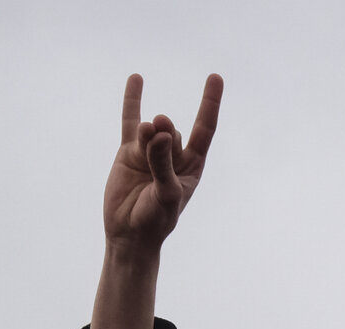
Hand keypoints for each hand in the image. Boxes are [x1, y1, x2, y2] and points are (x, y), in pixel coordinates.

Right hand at [102, 72, 221, 257]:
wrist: (129, 234)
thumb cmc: (155, 220)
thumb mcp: (166, 194)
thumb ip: (162, 164)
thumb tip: (159, 132)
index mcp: (192, 166)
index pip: (205, 129)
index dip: (210, 104)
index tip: (215, 77)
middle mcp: (173, 155)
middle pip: (174, 133)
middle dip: (166, 135)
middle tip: (156, 135)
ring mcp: (150, 152)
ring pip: (152, 131)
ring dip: (149, 132)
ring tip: (145, 134)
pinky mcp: (129, 152)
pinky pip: (131, 121)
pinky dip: (133, 101)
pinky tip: (136, 78)